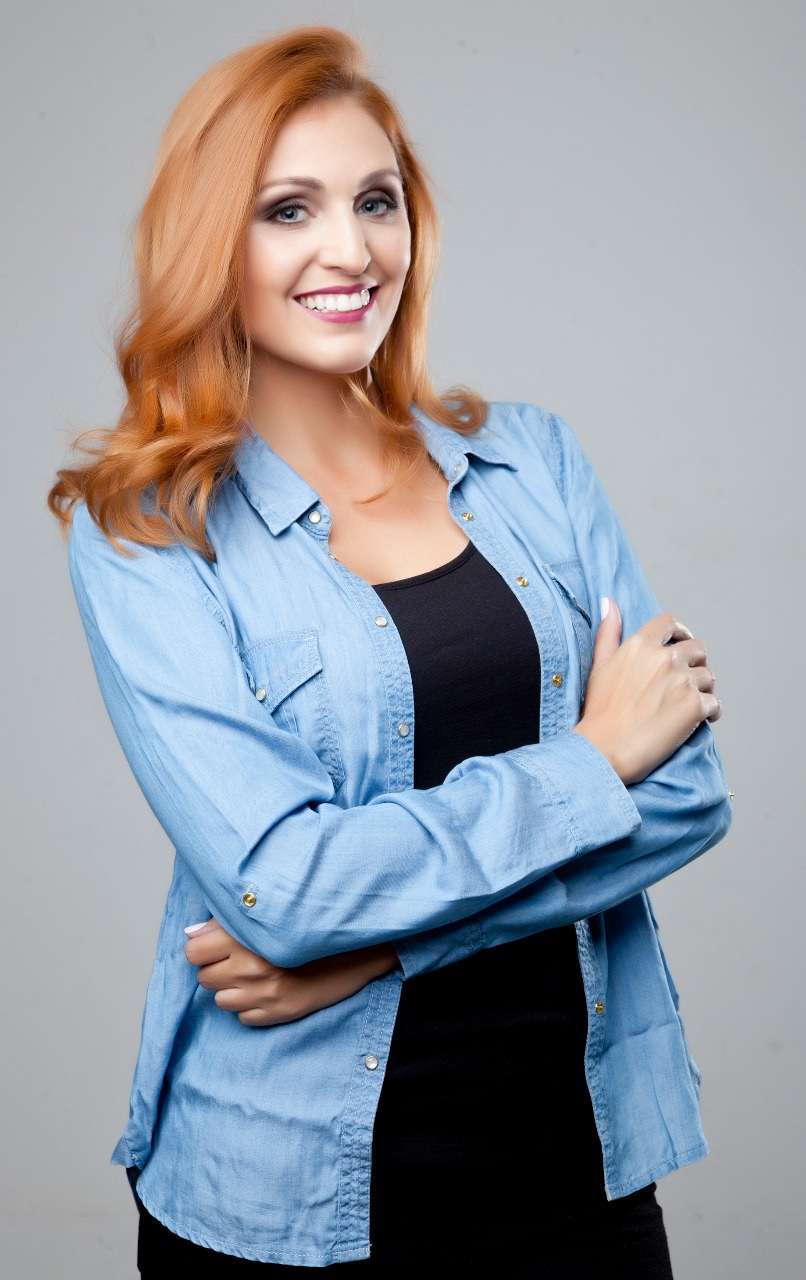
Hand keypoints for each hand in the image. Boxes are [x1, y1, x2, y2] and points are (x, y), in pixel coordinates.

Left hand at [184, 920, 397, 1025]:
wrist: (355, 951)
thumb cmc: (309, 927)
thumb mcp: (267, 917)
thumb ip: (225, 924)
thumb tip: (192, 935)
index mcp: (245, 938)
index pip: (193, 952)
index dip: (203, 948)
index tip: (216, 946)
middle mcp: (251, 968)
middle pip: (204, 978)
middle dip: (218, 968)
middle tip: (241, 958)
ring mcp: (264, 994)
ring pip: (220, 1000)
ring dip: (233, 988)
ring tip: (257, 974)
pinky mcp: (276, 1014)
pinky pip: (243, 1016)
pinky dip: (251, 1005)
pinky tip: (270, 988)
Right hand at [573, 599, 720, 785]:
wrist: (604, 750)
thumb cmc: (598, 712)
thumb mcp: (599, 666)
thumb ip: (608, 632)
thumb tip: (609, 602)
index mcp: (639, 645)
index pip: (669, 624)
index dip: (679, 632)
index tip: (681, 642)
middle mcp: (663, 658)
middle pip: (697, 649)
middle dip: (696, 662)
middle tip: (688, 680)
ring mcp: (681, 681)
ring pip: (709, 676)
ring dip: (704, 688)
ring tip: (692, 703)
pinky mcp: (695, 706)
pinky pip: (715, 703)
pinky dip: (711, 712)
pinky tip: (701, 720)